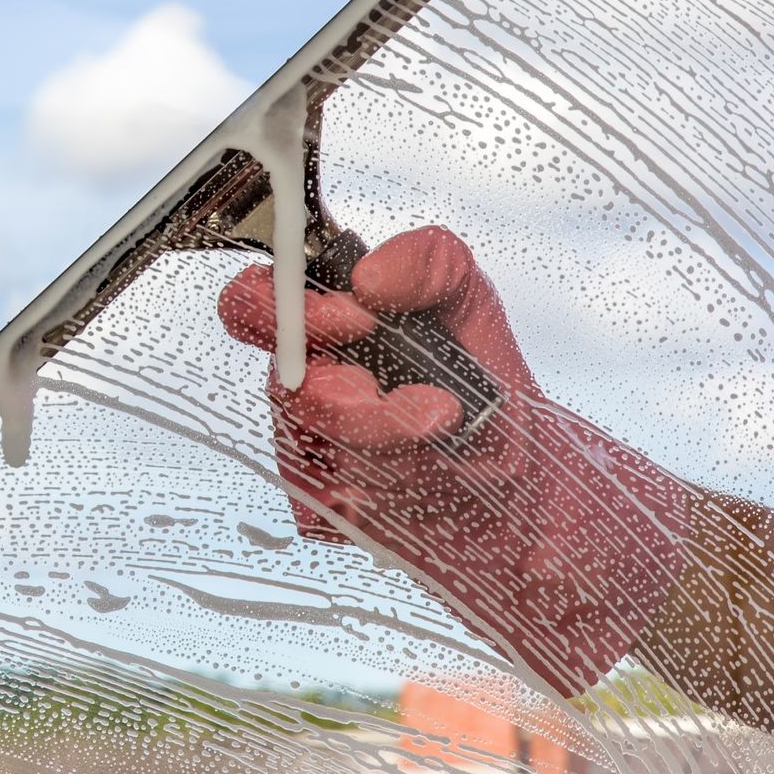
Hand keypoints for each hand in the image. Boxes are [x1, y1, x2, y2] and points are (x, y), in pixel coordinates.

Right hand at [217, 226, 687, 693]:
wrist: (523, 482)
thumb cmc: (482, 387)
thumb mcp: (470, 300)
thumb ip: (428, 260)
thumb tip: (368, 275)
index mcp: (319, 328)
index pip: (251, 303)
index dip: (278, 305)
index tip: (356, 315)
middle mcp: (302, 387)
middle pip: (280, 382)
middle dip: (339, 387)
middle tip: (392, 385)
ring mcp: (306, 452)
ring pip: (314, 444)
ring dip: (385, 430)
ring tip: (442, 421)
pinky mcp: (322, 514)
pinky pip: (328, 502)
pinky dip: (386, 484)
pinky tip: (425, 474)